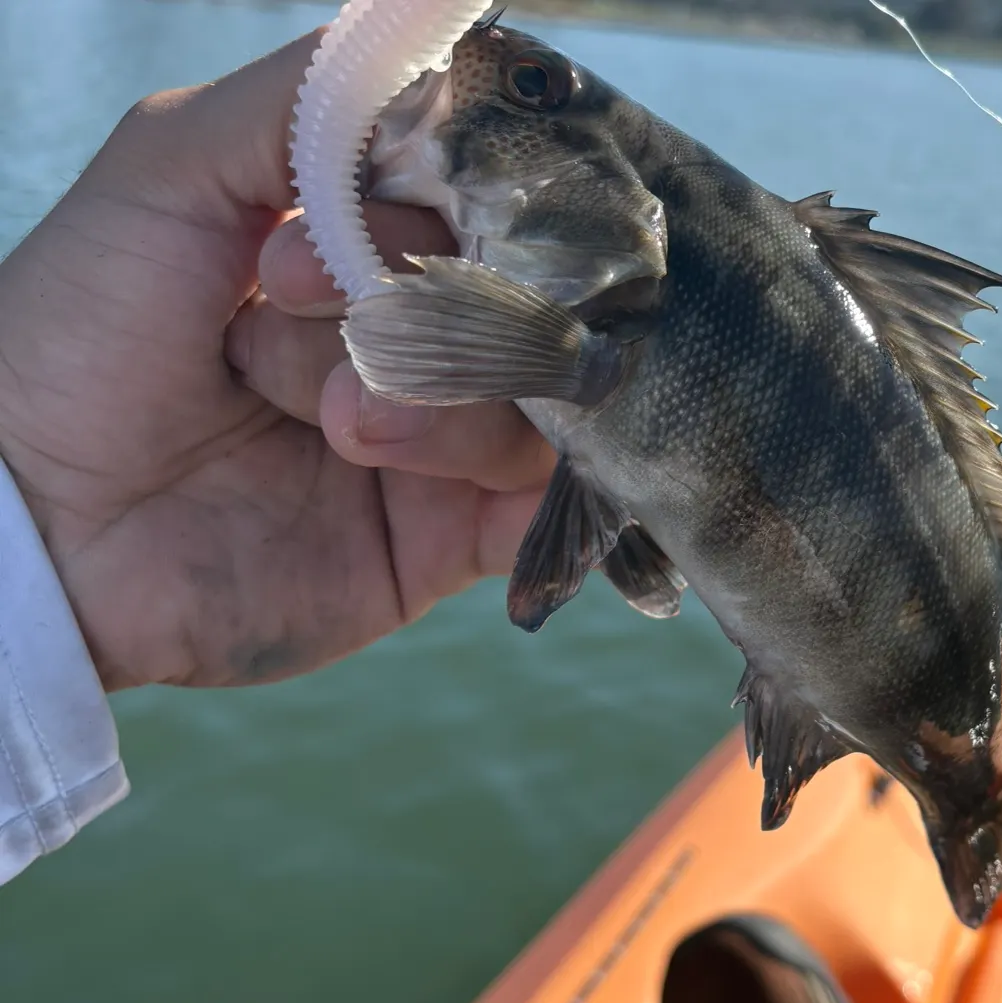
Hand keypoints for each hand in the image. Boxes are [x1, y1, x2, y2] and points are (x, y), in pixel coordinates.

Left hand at [0, 31, 553, 691]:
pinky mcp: (449, 541)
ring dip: (440, 402)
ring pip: (539, 400)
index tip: (301, 244)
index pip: (487, 204)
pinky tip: (415, 471)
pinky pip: (542, 505)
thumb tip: (445, 52)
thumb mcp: (176, 164)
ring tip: (332, 429)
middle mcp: (421, 337)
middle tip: (291, 311)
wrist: (45, 529)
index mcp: (369, 245)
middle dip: (426, 309)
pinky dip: (511, 479)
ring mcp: (443, 441)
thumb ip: (312, 103)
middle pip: (528, 299)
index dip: (431, 213)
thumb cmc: (80, 333)